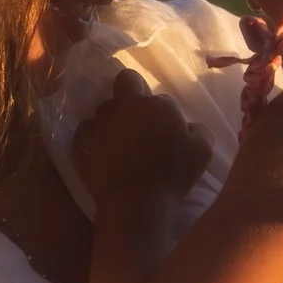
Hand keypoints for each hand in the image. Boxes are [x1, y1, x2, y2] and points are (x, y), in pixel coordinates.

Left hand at [74, 71, 209, 205]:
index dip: (161, 111)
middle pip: (126, 80)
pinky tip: (101, 154)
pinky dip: (94, 137)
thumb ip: (199, 130)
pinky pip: (87, 129)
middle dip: (131, 90)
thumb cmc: (172, 176)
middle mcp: (125, 104)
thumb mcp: (202, 152)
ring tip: (119, 142)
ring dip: (113, 118)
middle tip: (137, 117)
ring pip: (105, 108)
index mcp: (156, 104)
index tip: (162, 128)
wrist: (135, 202)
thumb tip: (189, 126)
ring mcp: (100, 119)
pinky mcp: (81, 138)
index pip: (160, 97)